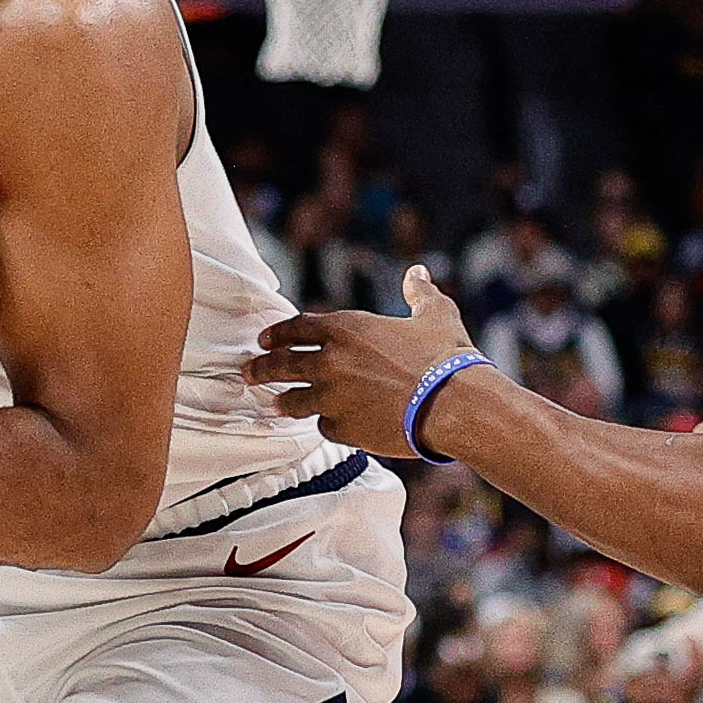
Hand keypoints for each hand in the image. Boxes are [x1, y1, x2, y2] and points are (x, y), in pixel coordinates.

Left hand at [246, 266, 482, 457]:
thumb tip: (418, 272)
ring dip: (285, 402)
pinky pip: (325, 427)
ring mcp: (332, 398)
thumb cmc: (446, 357)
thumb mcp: (436, 315)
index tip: (264, 339)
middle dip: (261, 368)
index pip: (297, 327)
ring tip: (278, 404)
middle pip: (282, 365)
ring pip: (295, 401)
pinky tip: (329, 426)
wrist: (454, 404)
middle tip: (248, 373)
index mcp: (346, 328)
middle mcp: (330, 362)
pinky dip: (327, 425)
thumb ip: (420, 293)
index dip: (278, 333)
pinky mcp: (342, 429)